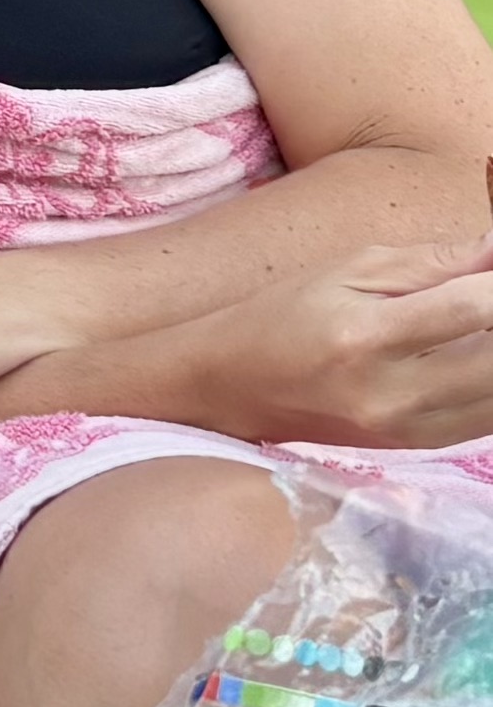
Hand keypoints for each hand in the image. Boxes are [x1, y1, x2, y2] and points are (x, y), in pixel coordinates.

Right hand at [208, 236, 492, 449]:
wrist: (239, 385)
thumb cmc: (290, 314)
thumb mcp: (352, 269)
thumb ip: (438, 261)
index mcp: (367, 336)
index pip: (474, 307)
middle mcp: (394, 393)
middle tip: (488, 292)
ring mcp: (412, 428)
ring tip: (480, 321)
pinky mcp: (424, 445)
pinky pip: (491, 417)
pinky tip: (476, 352)